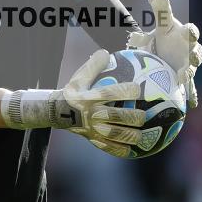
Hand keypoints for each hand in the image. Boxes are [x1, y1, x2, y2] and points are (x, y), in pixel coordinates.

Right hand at [0, 49, 145, 157]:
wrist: (57, 112)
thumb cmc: (73, 92)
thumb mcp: (79, 76)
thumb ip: (93, 65)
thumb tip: (106, 51)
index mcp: (91, 98)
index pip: (112, 93)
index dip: (128, 91)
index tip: (139, 89)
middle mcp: (93, 114)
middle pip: (118, 117)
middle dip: (135, 116)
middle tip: (144, 115)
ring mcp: (93, 129)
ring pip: (117, 135)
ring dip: (132, 135)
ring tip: (141, 133)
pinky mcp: (93, 140)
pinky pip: (109, 148)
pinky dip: (121, 150)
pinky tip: (131, 150)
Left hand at [128, 0, 201, 107]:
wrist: (161, 52)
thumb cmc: (164, 35)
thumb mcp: (161, 24)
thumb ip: (161, 10)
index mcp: (186, 35)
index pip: (191, 32)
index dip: (192, 32)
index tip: (190, 32)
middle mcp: (191, 50)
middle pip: (196, 52)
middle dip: (195, 54)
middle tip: (192, 57)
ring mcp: (188, 65)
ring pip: (192, 69)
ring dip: (189, 73)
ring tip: (184, 78)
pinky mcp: (184, 78)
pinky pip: (189, 88)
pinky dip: (190, 95)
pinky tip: (191, 104)